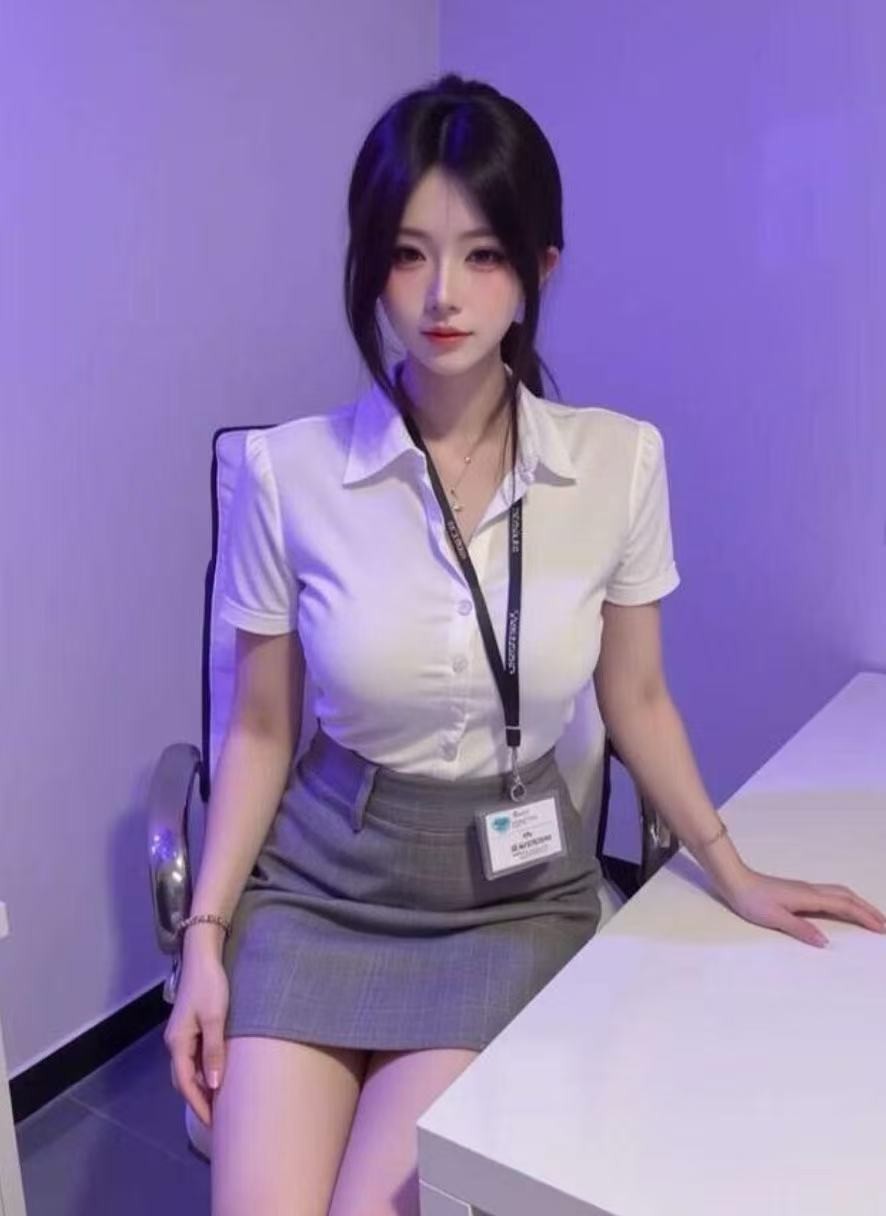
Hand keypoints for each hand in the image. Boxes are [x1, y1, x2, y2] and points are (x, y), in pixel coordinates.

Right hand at [163, 950, 229, 1127]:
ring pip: (187, 1071)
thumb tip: (213, 1085)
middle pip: (183, 1080)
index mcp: (178, 1043)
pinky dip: (201, 1073)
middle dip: (198, 1101)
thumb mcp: (215, 1019)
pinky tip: (215, 1077)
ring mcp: (180, 1036)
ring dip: (200, 1087)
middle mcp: (174, 1043)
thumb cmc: (210, 987)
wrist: (202, 958)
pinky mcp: (188, 1028)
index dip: (199, 1105)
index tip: (213, 1124)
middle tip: (218, 1119)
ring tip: (219, 1103)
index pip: (185, 1084)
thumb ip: (214, 1052)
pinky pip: (192, 1059)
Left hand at [720, 868, 885, 947]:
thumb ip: (800, 929)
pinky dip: (845, 901)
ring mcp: (805, 889)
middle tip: (885, 924)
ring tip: (871, 917)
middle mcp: (811, 890)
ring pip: (840, 893)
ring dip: (858, 904)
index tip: (882, 929)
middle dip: (868, 910)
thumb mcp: (774, 918)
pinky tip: (843, 908)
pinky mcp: (798, 891)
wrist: (734, 880)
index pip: (844, 906)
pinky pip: (830, 894)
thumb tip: (825, 942)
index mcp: (809, 897)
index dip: (865, 917)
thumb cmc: (752, 900)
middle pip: (847, 897)